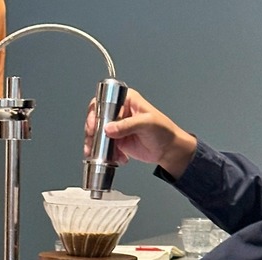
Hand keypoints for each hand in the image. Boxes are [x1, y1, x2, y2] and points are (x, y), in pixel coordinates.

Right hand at [83, 88, 197, 178]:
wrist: (168, 151)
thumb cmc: (164, 131)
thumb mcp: (147, 123)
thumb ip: (127, 125)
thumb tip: (109, 128)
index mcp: (127, 100)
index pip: (104, 101)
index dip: (96, 112)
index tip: (94, 124)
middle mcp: (119, 112)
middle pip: (97, 117)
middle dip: (93, 131)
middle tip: (94, 139)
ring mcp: (116, 127)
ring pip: (97, 133)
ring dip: (96, 144)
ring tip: (101, 153)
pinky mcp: (116, 140)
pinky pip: (103, 146)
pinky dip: (105, 153)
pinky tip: (116, 157)